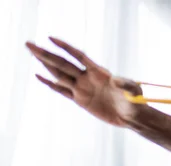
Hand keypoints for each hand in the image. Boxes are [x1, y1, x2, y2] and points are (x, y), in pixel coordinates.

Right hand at [26, 37, 142, 126]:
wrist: (132, 115)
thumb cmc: (135, 101)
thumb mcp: (133, 91)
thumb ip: (125, 84)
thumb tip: (115, 80)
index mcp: (99, 72)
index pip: (78, 56)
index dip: (65, 47)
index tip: (51, 38)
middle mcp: (87, 77)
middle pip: (64, 63)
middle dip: (46, 54)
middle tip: (30, 44)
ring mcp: (82, 88)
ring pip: (60, 74)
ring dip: (46, 64)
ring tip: (32, 53)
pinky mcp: (80, 100)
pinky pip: (62, 90)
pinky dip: (50, 84)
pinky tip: (39, 75)